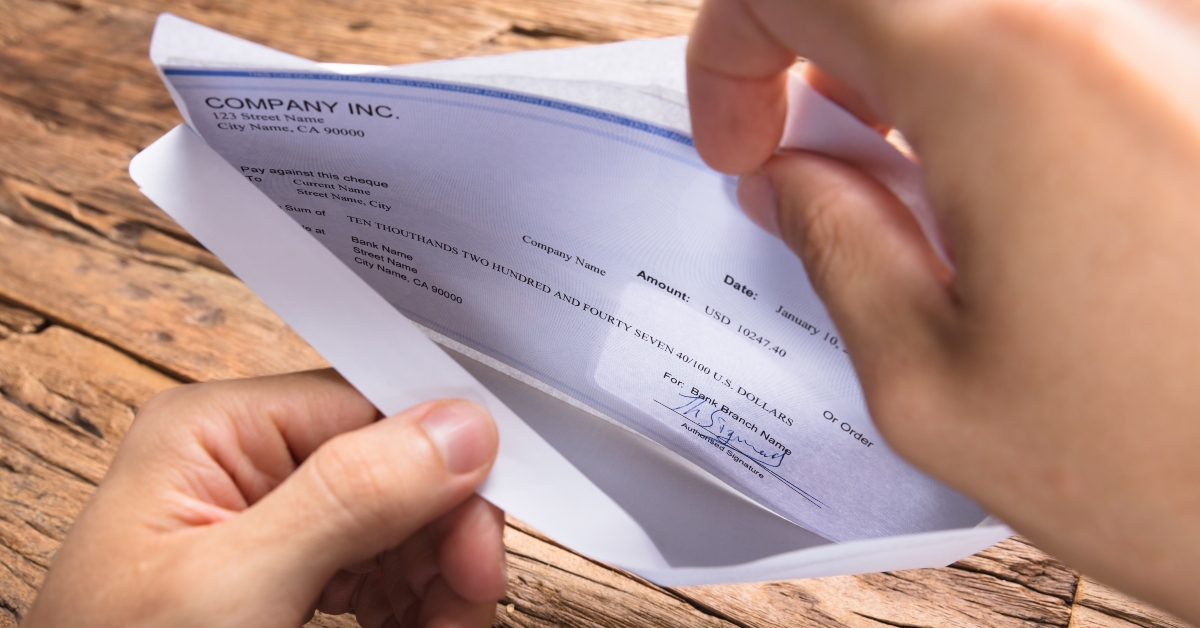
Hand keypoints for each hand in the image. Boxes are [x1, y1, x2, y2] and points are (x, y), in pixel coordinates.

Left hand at [22, 370, 504, 627]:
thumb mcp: (234, 585)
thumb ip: (348, 497)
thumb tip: (457, 428)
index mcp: (216, 432)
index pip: (369, 407)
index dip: (443, 463)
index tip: (482, 531)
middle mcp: (246, 466)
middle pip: (397, 471)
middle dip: (443, 537)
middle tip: (469, 599)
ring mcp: (270, 528)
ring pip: (401, 528)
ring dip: (438, 581)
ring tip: (449, 625)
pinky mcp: (287, 582)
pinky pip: (380, 575)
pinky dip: (414, 606)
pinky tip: (420, 627)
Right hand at [689, 0, 1199, 620]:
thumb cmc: (1180, 464)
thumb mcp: (929, 382)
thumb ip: (832, 244)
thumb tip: (789, 176)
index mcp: (1000, 71)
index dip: (727, 56)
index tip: (739, 148)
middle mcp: (1098, 14)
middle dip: (811, 56)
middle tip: (812, 162)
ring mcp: (1167, 37)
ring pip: (974, 13)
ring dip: (907, 77)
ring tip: (913, 190)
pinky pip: (1059, 43)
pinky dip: (991, 90)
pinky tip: (1005, 191)